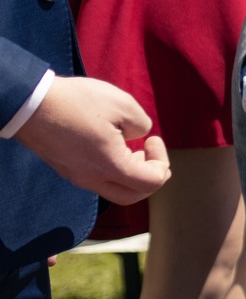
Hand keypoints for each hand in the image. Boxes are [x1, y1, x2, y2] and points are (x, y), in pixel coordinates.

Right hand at [14, 76, 171, 203]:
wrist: (30, 104)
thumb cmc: (78, 102)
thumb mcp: (123, 104)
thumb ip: (141, 124)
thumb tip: (138, 136)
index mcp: (109, 166)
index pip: (150, 183)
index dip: (162, 162)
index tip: (153, 139)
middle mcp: (92, 179)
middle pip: (131, 196)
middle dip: (150, 177)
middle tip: (152, 154)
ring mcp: (76, 176)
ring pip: (113, 189)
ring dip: (131, 174)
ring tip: (134, 148)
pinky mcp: (67, 169)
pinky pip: (98, 180)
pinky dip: (114, 169)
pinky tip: (112, 145)